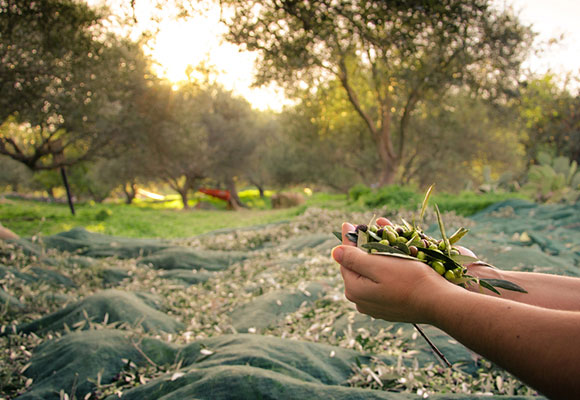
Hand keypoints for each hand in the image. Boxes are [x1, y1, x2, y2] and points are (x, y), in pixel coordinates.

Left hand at [332, 220, 460, 323]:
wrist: (439, 302)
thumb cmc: (410, 280)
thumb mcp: (378, 264)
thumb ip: (354, 258)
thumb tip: (335, 251)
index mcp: (354, 289)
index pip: (345, 259)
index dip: (348, 240)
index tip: (348, 224)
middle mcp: (361, 301)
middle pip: (357, 269)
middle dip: (360, 249)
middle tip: (363, 230)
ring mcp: (374, 307)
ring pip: (369, 276)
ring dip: (372, 259)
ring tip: (377, 242)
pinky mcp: (388, 309)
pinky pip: (380, 285)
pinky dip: (383, 271)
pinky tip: (390, 261)